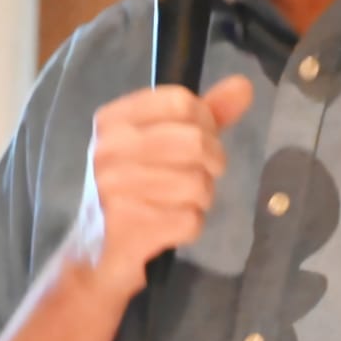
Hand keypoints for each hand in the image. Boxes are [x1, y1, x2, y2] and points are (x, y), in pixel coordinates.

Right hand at [68, 75, 252, 299]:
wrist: (95, 255)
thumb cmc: (132, 191)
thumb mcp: (162, 143)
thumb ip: (205, 114)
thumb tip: (244, 85)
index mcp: (113, 120)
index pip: (180, 101)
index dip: (204, 123)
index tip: (196, 139)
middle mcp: (109, 150)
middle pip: (195, 141)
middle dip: (210, 163)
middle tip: (195, 175)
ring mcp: (115, 189)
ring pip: (198, 183)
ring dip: (201, 199)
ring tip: (177, 203)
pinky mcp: (129, 227)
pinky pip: (192, 220)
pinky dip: (190, 226)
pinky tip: (168, 227)